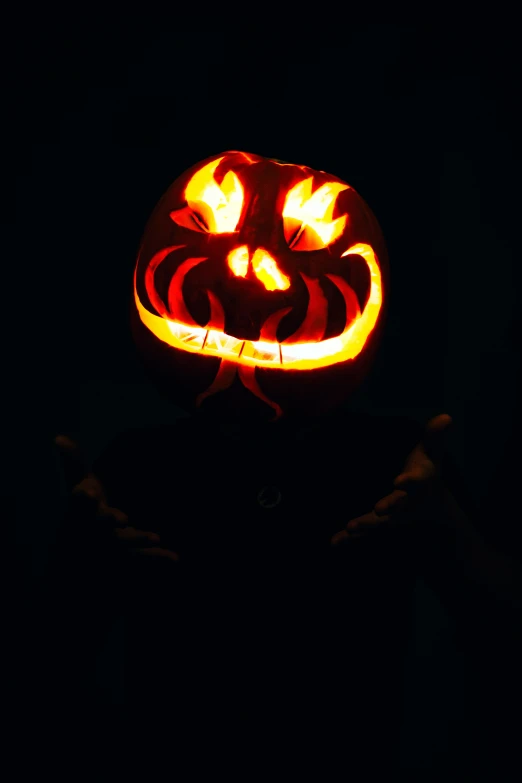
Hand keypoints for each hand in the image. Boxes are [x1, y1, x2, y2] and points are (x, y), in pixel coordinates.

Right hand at [54, 435, 178, 567]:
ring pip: (123, 543)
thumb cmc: (80, 512)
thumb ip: (73, 462)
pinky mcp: (126, 556)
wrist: (76, 556)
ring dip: (138, 539)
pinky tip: (174, 558)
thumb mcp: (78, 485)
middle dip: (109, 520)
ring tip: (156, 536)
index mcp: (81, 510)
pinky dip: (157, 558)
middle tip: (122, 518)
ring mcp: (109, 544)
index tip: (90, 492)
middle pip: (100, 525)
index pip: (79, 503)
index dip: (84, 499)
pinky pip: (141, 558)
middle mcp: (94, 529)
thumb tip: (59, 437)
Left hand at [331, 414, 452, 544]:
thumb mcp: (432, 452)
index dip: (409, 481)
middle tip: (379, 509)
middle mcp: (408, 501)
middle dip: (389, 506)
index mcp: (420, 482)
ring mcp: (394, 515)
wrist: (434, 504)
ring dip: (366, 524)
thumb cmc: (428, 469)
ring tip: (350, 528)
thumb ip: (434, 435)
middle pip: (398, 504)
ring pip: (380, 522)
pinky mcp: (381, 523)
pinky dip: (349, 537)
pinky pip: (365, 530)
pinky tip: (334, 542)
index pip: (416, 481)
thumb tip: (446, 417)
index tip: (400, 481)